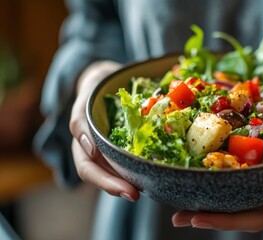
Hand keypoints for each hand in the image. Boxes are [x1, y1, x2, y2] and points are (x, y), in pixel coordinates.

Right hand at [69, 61, 139, 201]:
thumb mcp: (86, 94)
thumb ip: (80, 118)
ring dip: (132, 181)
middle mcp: (97, 150)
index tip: (126, 190)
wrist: (111, 77)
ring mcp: (112, 149)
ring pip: (119, 172)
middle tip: (137, 194)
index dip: (105, 182)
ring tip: (150, 187)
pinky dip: (142, 167)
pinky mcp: (128, 145)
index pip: (88, 169)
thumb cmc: (96, 85)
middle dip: (119, 187)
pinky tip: (156, 171)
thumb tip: (88, 147)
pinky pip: (133, 159)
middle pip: (104, 176)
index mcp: (83, 142)